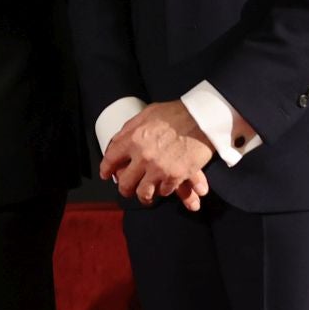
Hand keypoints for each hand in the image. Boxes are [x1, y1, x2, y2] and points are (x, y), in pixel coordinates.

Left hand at [100, 101, 214, 210]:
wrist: (202, 119)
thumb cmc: (176, 113)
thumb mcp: (146, 114)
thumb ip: (130, 129)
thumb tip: (119, 141)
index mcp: (132, 139)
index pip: (111, 158)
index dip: (106, 169)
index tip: (106, 174)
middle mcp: (143, 156)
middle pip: (125, 182)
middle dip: (124, 189)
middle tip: (126, 190)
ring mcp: (159, 168)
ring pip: (144, 193)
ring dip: (144, 196)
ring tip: (145, 196)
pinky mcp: (175, 176)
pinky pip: (164, 191)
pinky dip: (164, 191)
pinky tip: (164, 188)